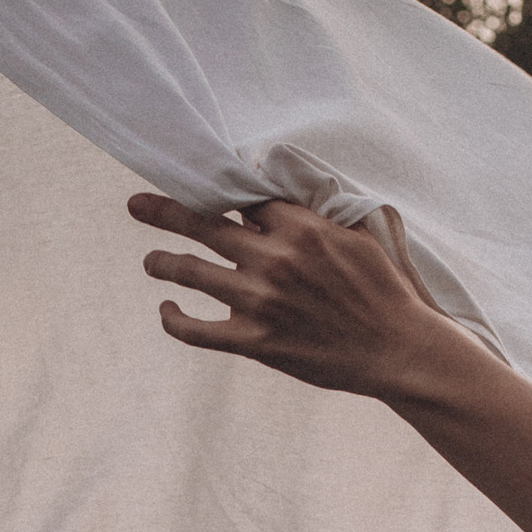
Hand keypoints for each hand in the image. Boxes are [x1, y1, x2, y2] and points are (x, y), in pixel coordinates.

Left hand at [130, 193, 447, 398]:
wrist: (396, 348)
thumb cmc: (382, 288)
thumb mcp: (358, 233)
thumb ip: (317, 209)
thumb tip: (283, 183)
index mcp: (298, 227)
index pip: (239, 198)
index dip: (212, 190)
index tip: (191, 184)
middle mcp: (273, 259)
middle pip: (202, 224)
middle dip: (163, 211)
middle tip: (135, 204)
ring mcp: (260, 302)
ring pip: (192, 273)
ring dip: (163, 263)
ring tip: (151, 260)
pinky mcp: (255, 341)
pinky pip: (198, 331)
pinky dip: (174, 321)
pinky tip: (166, 311)